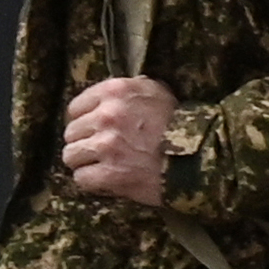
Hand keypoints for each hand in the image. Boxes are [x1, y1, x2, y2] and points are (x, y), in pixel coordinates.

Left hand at [61, 75, 177, 206]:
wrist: (197, 155)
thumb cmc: (178, 122)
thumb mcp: (156, 90)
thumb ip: (130, 88)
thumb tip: (111, 94)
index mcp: (115, 91)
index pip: (75, 107)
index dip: (83, 120)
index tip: (92, 129)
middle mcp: (106, 115)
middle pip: (71, 133)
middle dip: (83, 142)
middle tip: (99, 150)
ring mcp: (106, 145)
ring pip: (71, 156)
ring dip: (84, 162)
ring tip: (100, 165)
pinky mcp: (109, 174)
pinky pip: (81, 179)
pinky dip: (91, 181)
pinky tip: (104, 179)